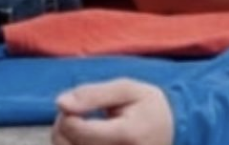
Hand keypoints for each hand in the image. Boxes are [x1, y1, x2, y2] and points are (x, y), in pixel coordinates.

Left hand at [51, 80, 173, 144]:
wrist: (168, 135)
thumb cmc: (148, 109)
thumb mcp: (128, 89)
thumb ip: (94, 94)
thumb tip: (60, 103)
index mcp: (125, 136)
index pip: (75, 129)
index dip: (68, 112)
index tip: (79, 103)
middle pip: (64, 143)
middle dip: (62, 123)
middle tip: (78, 109)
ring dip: (63, 136)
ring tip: (80, 122)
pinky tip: (82, 137)